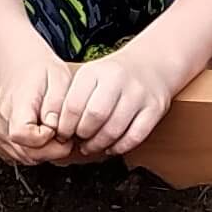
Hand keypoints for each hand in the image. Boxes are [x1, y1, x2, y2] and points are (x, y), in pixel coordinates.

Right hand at [0, 34, 80, 164]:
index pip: (22, 134)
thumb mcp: (58, 79)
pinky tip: (47, 137)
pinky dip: (38, 151)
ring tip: (56, 133)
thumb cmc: (40, 72)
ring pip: (26, 158)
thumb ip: (57, 104)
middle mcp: (3, 122)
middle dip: (52, 150)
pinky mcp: (4, 139)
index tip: (56, 127)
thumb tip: (55, 128)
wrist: (20, 66)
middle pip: (26, 153)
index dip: (45, 137)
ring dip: (46, 152)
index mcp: (16, 105)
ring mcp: (1, 132)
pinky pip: (23, 155)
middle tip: (66, 136)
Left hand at [52, 45, 180, 158]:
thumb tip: (56, 130)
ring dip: (99, 145)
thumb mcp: (90, 76)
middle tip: (79, 140)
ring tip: (92, 146)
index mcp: (95, 71)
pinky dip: (120, 147)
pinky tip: (112, 147)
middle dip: (83, 135)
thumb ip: (73, 99)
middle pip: (94, 117)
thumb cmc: (114, 76)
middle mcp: (118, 79)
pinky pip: (135, 136)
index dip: (65, 126)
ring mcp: (139, 94)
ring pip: (114, 129)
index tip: (63, 134)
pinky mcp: (155, 108)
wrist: (151, 64)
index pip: (73, 105)